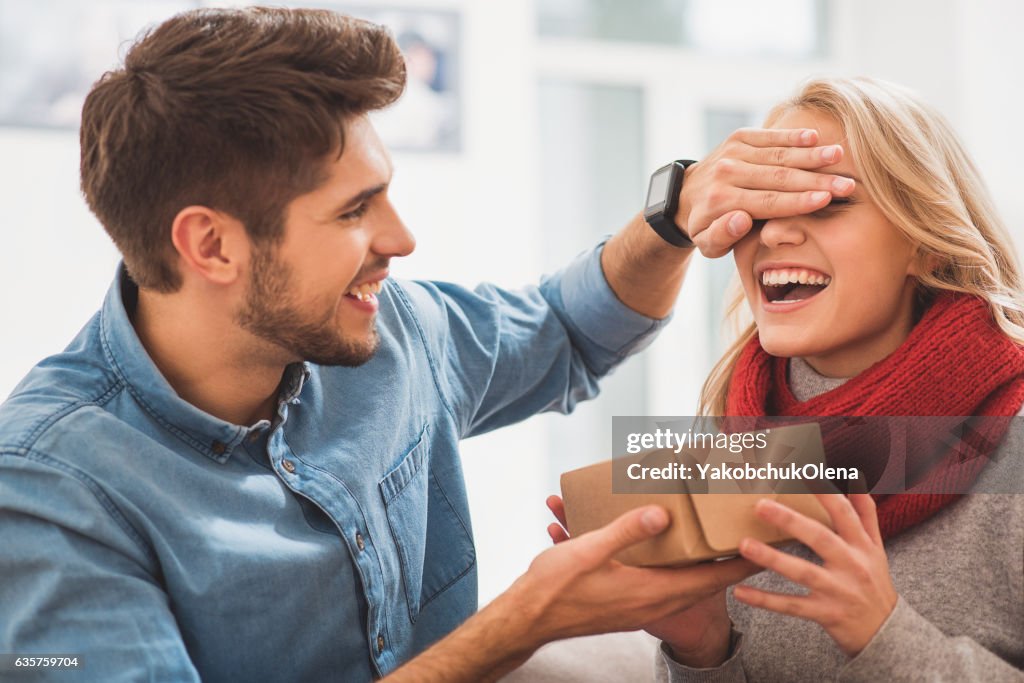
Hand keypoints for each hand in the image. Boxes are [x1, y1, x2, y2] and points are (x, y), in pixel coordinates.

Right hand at [545, 496, 734, 667]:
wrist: (526, 621)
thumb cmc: (555, 588)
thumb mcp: (590, 551)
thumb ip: (628, 531)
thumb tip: (663, 514)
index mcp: (651, 592)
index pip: (711, 578)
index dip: (740, 562)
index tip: (765, 545)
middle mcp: (650, 602)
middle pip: (700, 579)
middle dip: (723, 556)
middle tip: (741, 532)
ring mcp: (637, 605)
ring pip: (678, 580)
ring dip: (692, 559)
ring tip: (707, 535)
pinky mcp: (624, 604)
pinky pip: (654, 581)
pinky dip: (662, 563)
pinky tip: (646, 540)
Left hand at [677, 128, 856, 257]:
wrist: (685, 195)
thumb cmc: (705, 225)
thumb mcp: (708, 243)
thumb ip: (722, 235)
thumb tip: (741, 219)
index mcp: (720, 201)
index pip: (768, 202)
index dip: (799, 200)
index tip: (827, 199)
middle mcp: (726, 173)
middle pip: (778, 177)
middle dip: (815, 180)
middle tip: (847, 184)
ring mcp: (732, 152)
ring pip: (777, 155)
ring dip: (810, 155)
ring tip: (839, 156)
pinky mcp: (738, 138)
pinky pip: (769, 136)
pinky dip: (792, 136)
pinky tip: (815, 137)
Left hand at [733, 494, 896, 656]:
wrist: (888, 633)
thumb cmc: (874, 583)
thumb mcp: (876, 548)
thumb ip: (865, 514)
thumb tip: (856, 478)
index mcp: (861, 545)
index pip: (843, 513)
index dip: (824, 492)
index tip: (803, 471)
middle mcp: (851, 565)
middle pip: (820, 538)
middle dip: (791, 521)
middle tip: (760, 505)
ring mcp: (838, 591)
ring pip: (802, 572)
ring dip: (772, 558)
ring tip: (745, 544)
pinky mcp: (825, 614)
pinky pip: (791, 606)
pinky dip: (765, 600)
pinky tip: (740, 592)